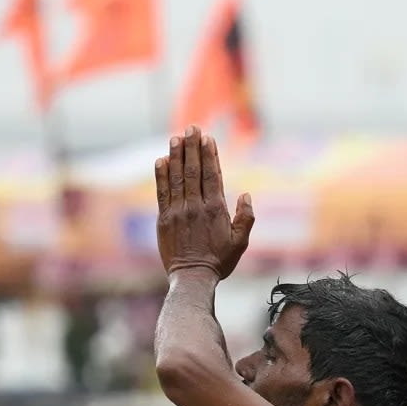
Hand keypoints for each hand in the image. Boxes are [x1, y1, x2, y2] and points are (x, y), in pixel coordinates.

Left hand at [155, 126, 253, 278]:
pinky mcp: (164, 219)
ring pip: (177, 178)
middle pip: (194, 171)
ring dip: (176, 156)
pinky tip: (161, 160)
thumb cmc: (219, 261)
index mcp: (216, 209)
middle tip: (191, 128)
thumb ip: (245, 217)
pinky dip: (161, 176)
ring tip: (175, 137)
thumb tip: (245, 194)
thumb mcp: (241, 242)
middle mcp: (196, 207)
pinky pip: (162, 193)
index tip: (207, 137)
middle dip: (192, 147)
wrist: (192, 277)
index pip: (212, 175)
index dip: (209, 154)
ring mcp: (178, 212)